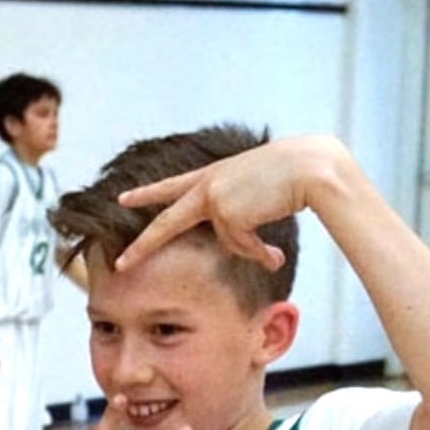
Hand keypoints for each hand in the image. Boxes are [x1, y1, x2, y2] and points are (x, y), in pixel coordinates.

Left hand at [115, 135, 348, 270]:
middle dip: (143, 246)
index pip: (172, 186)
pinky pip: (240, 244)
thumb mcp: (256, 197)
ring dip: (252, 244)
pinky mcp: (224, 211)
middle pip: (167, 222)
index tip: (124, 197)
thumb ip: (241, 222)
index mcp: (212, 174)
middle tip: (121, 263)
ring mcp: (213, 197)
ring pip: (227, 240)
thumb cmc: (291, 177)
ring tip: (272, 220)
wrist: (308, 167)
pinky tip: (271, 224)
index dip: (148, 194)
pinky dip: (257, 246)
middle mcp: (206, 184)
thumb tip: (252, 255)